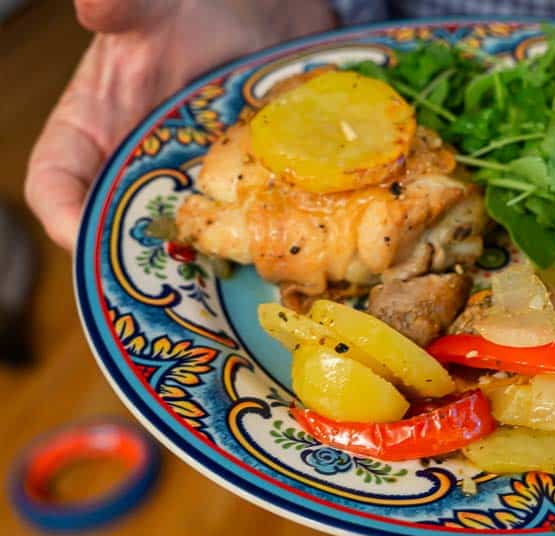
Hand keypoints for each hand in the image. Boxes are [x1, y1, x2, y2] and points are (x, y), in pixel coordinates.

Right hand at [25, 0, 334, 249]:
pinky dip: (268, 239)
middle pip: (127, 230)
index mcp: (98, 125)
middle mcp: (145, 163)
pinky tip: (292, 247)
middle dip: (148, 264)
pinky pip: (254, 223)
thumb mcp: (155, 7)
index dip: (65, 218)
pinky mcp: (251, 183)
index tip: (86, 239)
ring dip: (213, 262)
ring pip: (194, 238)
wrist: (273, 7)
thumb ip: (126, 9)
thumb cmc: (199, 6)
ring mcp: (201, 179)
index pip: (57, 183)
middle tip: (178, 285)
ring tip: (235, 274)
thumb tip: (97, 6)